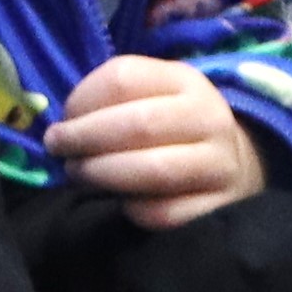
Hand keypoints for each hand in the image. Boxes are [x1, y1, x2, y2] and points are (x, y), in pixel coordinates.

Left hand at [47, 55, 265, 228]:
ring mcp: (220, 165)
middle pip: (137, 124)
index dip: (81, 99)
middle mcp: (209, 118)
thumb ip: (108, 98)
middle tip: (58, 150)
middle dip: (84, 138)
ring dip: (102, 174)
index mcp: (185, 81)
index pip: (123, 78)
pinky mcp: (220, 207)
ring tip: (79, 174)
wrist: (233, 167)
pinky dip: (132, 209)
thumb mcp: (149, 96)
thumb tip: (63, 126)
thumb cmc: (171, 129)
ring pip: (153, 169)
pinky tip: (118, 203)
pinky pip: (164, 212)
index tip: (61, 119)